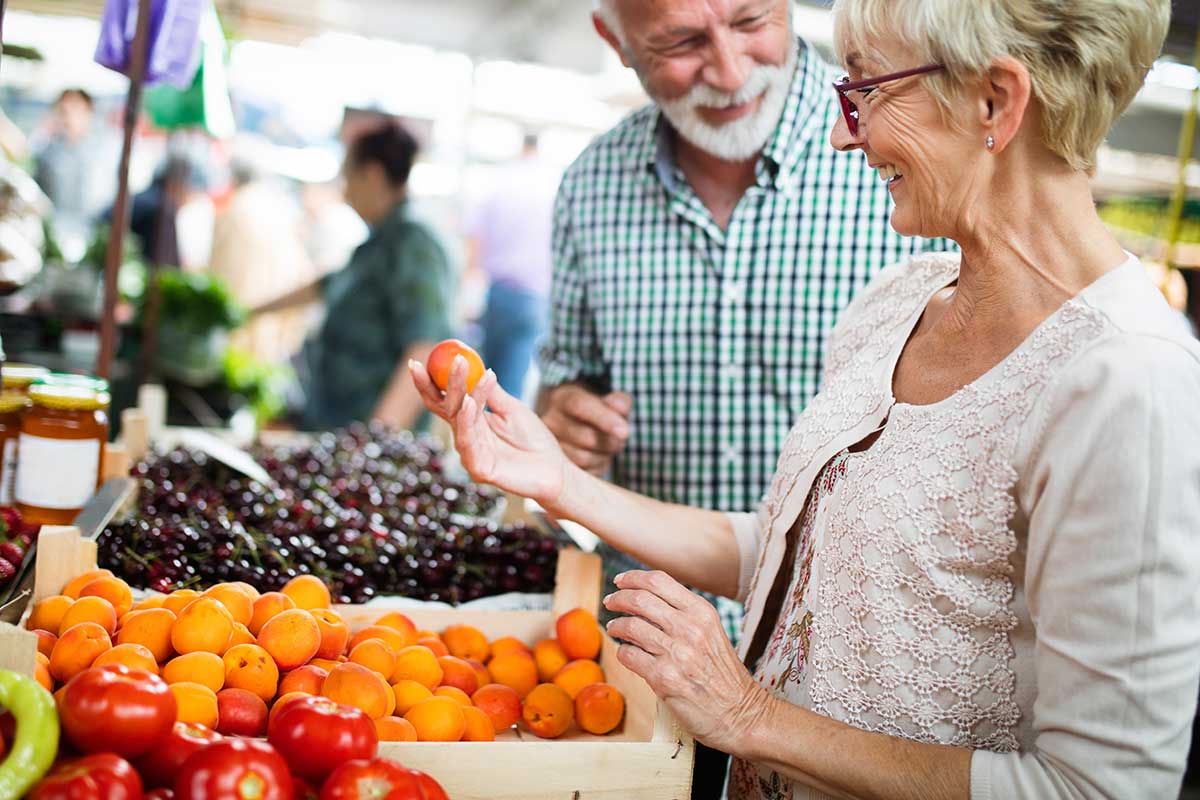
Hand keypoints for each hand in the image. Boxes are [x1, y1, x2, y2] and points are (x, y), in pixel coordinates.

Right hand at [410, 355, 571, 507]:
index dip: (428, 383)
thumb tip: (475, 365)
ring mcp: (470, 454)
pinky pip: (469, 442)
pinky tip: (470, 403)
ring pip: (458, 420)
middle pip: (447, 407)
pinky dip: (468, 421)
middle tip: (450, 359)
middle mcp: (465, 437)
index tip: (418, 361)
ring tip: (463, 370)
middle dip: (442, 382)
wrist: (554, 470)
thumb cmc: (533, 440)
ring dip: (460, 393)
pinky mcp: (478, 469)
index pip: (444, 400)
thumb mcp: (512, 408)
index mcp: (470, 422)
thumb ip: (491, 392)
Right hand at [540, 384, 631, 475]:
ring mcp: (548, 446)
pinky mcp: (555, 467)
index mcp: (563, 399)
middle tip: (618, 439)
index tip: (624, 432)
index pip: (579, 405)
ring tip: (606, 448)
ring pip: (583, 458)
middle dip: (610, 442)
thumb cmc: (598, 413)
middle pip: (585, 437)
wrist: (576, 426)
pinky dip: (596, 468)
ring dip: (603, 456)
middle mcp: (550, 421)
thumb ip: (619, 402)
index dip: (604, 419)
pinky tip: (596, 457)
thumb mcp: (610, 402)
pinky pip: (582, 472)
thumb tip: (618, 407)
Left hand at [604, 571, 769, 754]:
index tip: (621, 581)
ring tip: (614, 628)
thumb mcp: (712, 633)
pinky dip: (623, 653)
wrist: (742, 714)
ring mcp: (676, 653)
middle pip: (640, 599)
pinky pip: (629, 656)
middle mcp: (689, 628)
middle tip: (610, 602)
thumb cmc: (725, 675)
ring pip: (630, 626)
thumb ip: (685, 615)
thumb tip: (648, 600)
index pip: (659, 581)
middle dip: (618, 598)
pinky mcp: (663, 679)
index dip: (633, 578)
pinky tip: (626, 654)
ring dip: (616, 626)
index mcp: (702, 613)